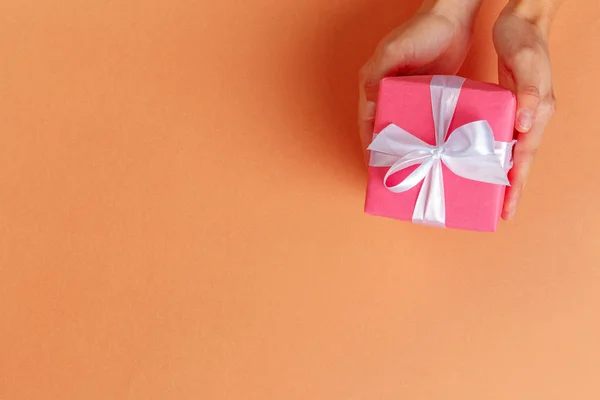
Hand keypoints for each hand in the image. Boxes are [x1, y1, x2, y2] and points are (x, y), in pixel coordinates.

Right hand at [358, 0, 481, 161]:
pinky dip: (424, 135)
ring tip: (414, 169)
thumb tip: (368, 108)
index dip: (369, 145)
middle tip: (396, 175)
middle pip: (384, 128)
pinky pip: (423, 120)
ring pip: (403, 127)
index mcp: (374, 83)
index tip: (374, 168)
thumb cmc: (422, 30)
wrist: (454, 17)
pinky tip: (433, 150)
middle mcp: (388, 92)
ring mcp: (408, 95)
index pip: (367, 122)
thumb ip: (378, 75)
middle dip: (387, 151)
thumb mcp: (395, 51)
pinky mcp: (427, 95)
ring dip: (407, 146)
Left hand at [493, 0, 561, 218]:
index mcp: (537, 112)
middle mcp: (531, 116)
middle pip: (521, 159)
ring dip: (503, 173)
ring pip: (512, 151)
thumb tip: (525, 127)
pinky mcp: (509, 105)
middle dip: (511, 187)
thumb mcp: (526, 64)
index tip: (507, 208)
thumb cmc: (525, 41)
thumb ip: (528, 95)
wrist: (522, 21)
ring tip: (491, 196)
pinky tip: (481, 160)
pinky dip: (495, 153)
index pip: (525, 155)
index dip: (516, 183)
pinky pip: (502, 136)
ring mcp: (521, 112)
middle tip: (501, 212)